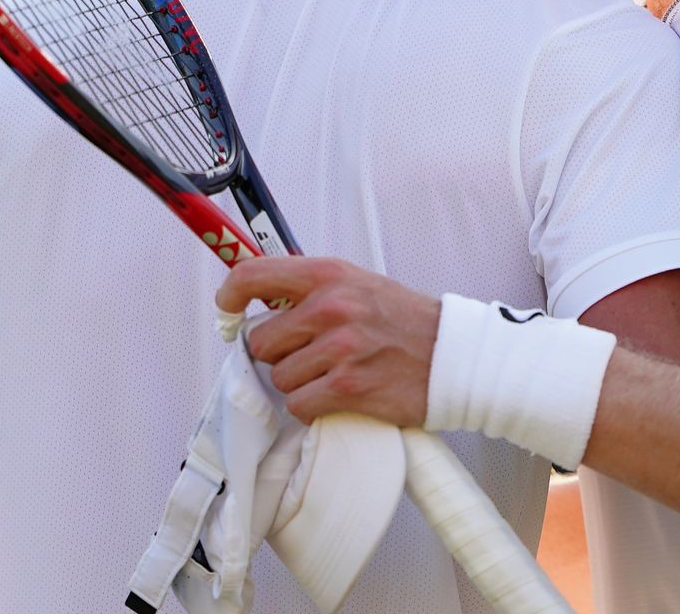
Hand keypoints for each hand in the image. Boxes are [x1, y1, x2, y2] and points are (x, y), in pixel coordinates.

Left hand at [216, 257, 440, 426]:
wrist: (452, 355)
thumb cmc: (402, 320)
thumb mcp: (357, 284)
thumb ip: (310, 289)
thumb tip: (255, 300)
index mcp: (328, 275)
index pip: (253, 275)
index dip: (229, 295)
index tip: (227, 312)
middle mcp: (331, 307)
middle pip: (261, 341)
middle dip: (280, 353)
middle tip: (311, 353)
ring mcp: (341, 349)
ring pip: (280, 378)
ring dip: (300, 382)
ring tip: (334, 372)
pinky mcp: (349, 388)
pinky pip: (300, 405)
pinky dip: (313, 406)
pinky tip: (339, 393)